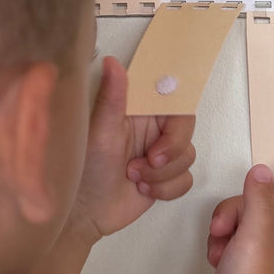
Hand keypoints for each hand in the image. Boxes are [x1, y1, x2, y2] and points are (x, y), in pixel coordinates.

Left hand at [71, 56, 195, 243]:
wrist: (85, 213)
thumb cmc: (86, 168)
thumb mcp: (99, 132)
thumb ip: (112, 97)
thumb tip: (112, 61)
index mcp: (138, 109)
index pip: (173, 99)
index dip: (176, 117)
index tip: (162, 136)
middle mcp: (152, 128)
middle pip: (186, 130)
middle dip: (170, 151)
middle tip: (148, 160)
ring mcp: (160, 153)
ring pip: (188, 157)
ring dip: (162, 173)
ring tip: (133, 177)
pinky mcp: (166, 177)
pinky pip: (186, 180)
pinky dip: (166, 189)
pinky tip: (142, 190)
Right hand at [194, 157, 273, 273]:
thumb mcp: (255, 235)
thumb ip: (258, 200)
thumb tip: (262, 172)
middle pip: (262, 207)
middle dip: (239, 205)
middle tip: (225, 222)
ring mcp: (255, 259)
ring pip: (240, 222)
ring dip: (225, 226)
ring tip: (219, 247)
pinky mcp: (236, 269)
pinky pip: (227, 241)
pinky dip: (218, 243)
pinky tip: (215, 259)